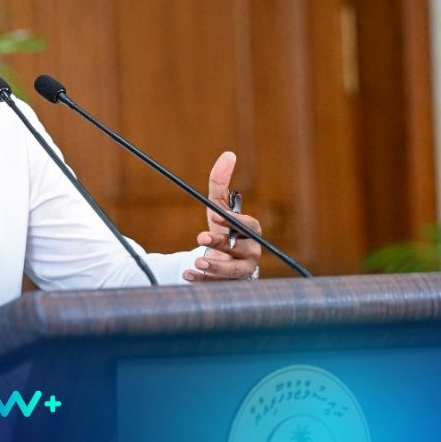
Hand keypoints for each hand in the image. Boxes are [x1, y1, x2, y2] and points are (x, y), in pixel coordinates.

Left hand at [183, 151, 262, 280]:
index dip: (233, 221)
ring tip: (196, 261)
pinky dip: (203, 281)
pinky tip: (188, 274)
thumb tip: (228, 154)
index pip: (248, 226)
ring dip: (215, 267)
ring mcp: (243, 272)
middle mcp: (252, 252)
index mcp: (251, 232)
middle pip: (242, 249)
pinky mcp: (231, 287)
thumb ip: (220, 183)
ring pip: (234, 272)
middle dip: (222, 244)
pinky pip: (219, 286)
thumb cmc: (222, 228)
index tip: (215, 217)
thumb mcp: (219, 206)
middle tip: (200, 238)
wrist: (223, 259)